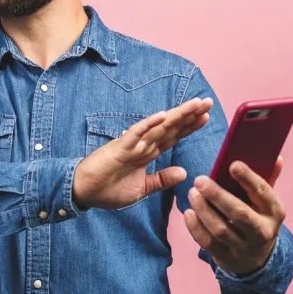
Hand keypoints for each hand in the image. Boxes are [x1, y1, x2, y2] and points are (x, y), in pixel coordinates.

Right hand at [72, 97, 213, 209]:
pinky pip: (136, 134)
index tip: (206, 116)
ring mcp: (132, 145)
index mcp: (148, 153)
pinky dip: (148, 124)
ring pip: (158, 127)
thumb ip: (161, 180)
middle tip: (208, 101)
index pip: (173, 136)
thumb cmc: (109, 190)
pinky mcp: (119, 148)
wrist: (84, 192)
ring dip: (177, 115)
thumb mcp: (142, 189)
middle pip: (170, 127)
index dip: (189, 126)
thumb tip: (184, 172)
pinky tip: (162, 115)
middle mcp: (143, 145)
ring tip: (195, 105)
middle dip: (190, 115)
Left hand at [183, 156, 286, 274]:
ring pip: (221, 229)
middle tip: (199, 180)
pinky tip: (188, 213)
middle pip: (239, 213)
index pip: (263, 192)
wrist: (256, 259)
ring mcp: (244, 247)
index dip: (248, 178)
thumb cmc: (257, 217)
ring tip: (192, 193)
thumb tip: (276, 157)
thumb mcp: (266, 201)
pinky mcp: (227, 258)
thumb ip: (268, 178)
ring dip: (203, 210)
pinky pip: (208, 244)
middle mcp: (262, 231)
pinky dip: (195, 228)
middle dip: (218, 196)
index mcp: (275, 212)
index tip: (232, 164)